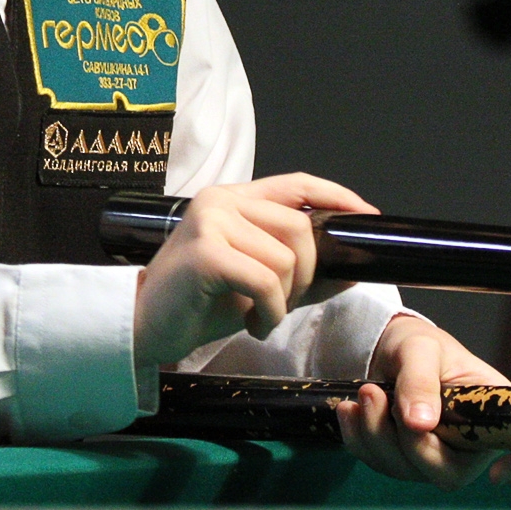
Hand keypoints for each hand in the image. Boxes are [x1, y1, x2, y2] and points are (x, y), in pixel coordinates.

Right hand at [132, 173, 374, 372]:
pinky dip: (269, 312)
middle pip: (299, 226)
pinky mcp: (206, 253)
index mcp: (233, 199)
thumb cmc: (199, 304)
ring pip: (285, 259)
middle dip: (305, 273)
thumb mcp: (258, 284)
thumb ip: (301, 273)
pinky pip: (265, 282)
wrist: (143, 327)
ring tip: (258, 317)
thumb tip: (353, 268)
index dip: (336, 195)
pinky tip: (250, 323)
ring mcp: (211, 222)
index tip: (367, 217)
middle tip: (281, 303)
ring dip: (283, 301)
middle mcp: (222, 201)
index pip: (296, 183)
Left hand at [337, 315, 510, 490]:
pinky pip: (380, 464)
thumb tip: (421, 424)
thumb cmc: (418, 344)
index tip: (497, 474)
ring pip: (408, 471)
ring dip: (376, 435)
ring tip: (363, 392)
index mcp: (491, 408)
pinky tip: (349, 409)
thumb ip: (420, 381)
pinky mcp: (405, 460)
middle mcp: (470, 441)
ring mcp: (437, 455)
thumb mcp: (420, 349)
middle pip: (449, 473)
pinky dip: (360, 439)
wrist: (385, 348)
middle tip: (377, 395)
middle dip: (409, 444)